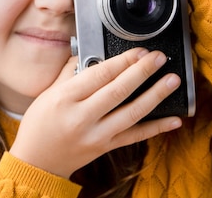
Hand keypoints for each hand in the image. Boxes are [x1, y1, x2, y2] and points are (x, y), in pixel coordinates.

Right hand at [8, 48, 181, 177]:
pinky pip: (136, 136)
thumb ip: (70, 71)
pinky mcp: (106, 147)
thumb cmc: (39, 124)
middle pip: (118, 91)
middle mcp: (82, 117)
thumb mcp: (48, 92)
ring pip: (132, 113)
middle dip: (142, 72)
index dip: (123, 61)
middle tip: (159, 58)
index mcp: (66, 98)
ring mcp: (97, 135)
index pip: (100, 74)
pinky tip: (175, 119)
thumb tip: (90, 51)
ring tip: (172, 80)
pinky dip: (157, 127)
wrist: (36, 161)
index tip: (139, 51)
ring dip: (155, 95)